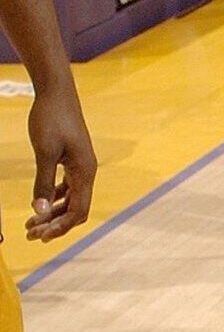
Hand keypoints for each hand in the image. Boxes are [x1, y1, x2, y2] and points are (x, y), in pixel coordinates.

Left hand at [24, 84, 95, 240]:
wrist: (55, 94)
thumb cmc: (51, 119)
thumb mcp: (45, 152)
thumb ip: (43, 183)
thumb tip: (39, 213)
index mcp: (85, 170)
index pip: (79, 210)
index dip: (61, 227)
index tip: (40, 237)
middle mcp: (86, 170)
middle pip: (76, 208)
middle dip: (55, 224)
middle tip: (29, 234)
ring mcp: (79, 165)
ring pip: (70, 200)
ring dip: (52, 214)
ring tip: (30, 226)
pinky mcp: (71, 160)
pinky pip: (66, 188)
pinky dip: (53, 200)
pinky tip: (39, 203)